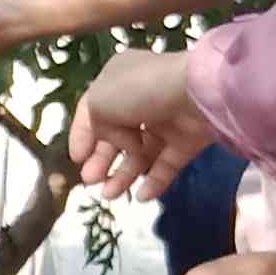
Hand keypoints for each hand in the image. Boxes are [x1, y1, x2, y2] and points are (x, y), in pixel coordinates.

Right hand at [66, 49, 212, 197]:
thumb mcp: (100, 101)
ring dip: (123, 175)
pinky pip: (167, 163)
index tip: (76, 159)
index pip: (93, 109)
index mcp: (118, 79)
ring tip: (110, 195)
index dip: (82, 135)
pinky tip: (142, 196)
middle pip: (116, 135)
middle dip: (102, 160)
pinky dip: (154, 181)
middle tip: (91, 180)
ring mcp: (167, 119)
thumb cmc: (142, 90)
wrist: (198, 92)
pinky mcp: (188, 139)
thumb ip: (95, 125)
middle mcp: (141, 98)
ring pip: (141, 153)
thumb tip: (118, 143)